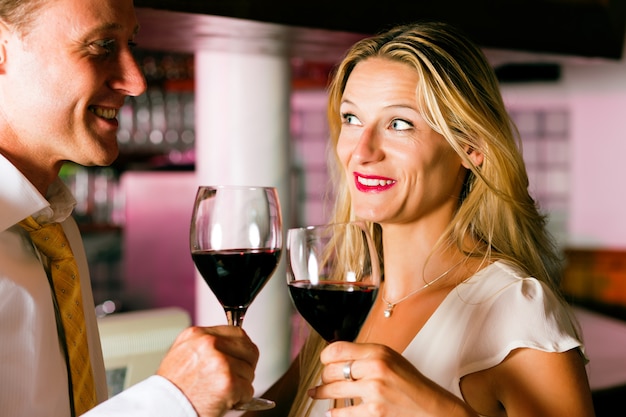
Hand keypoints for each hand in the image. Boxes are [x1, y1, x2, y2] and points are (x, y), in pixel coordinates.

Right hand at [157, 325, 258, 416]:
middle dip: (246, 365)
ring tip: (220, 391)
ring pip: (249, 371)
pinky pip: (248, 389)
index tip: (240, 359)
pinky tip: (224, 400)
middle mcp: (209, 344)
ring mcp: (220, 362)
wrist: (164, 409)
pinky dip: (240, 399)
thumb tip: (230, 346)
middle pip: (248, 349)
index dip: (241, 349)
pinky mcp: (228, 382)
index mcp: (197, 334)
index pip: (237, 332)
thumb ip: (205, 346)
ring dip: (241, 385)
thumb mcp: (182, 353)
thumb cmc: (172, 389)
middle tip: (235, 378)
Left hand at [309, 341, 475, 416]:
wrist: (430, 405)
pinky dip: (334, 412)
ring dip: (322, 393)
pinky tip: (331, 411)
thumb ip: (365, 355)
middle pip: (332, 369)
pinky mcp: (375, 411)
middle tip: (322, 379)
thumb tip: (336, 356)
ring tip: (316, 393)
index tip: (324, 361)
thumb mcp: (390, 357)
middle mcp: (375, 368)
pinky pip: (345, 411)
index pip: (337, 349)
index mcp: (377, 351)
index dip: (326, 356)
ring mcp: (374, 390)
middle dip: (324, 376)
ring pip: (334, 389)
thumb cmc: (410, 381)